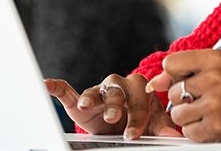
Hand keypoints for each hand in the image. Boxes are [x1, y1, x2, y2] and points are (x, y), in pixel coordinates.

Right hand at [45, 74, 179, 139]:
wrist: (122, 123)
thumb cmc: (139, 118)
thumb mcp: (151, 123)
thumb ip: (161, 126)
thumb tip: (173, 136)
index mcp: (140, 88)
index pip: (140, 99)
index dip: (138, 116)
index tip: (134, 134)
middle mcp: (119, 85)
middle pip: (118, 92)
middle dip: (116, 107)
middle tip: (115, 120)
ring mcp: (100, 91)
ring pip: (97, 92)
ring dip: (92, 99)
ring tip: (88, 106)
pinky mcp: (81, 99)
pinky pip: (68, 91)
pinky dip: (57, 87)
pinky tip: (47, 85)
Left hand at [145, 50, 220, 141]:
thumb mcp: (216, 68)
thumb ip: (185, 70)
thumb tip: (155, 83)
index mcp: (214, 58)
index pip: (171, 63)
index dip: (175, 74)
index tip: (187, 80)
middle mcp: (214, 78)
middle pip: (172, 92)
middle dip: (183, 99)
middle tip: (204, 99)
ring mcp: (215, 102)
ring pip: (177, 114)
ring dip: (189, 117)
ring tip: (208, 111)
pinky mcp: (216, 124)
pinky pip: (188, 131)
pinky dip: (197, 131)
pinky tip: (212, 122)